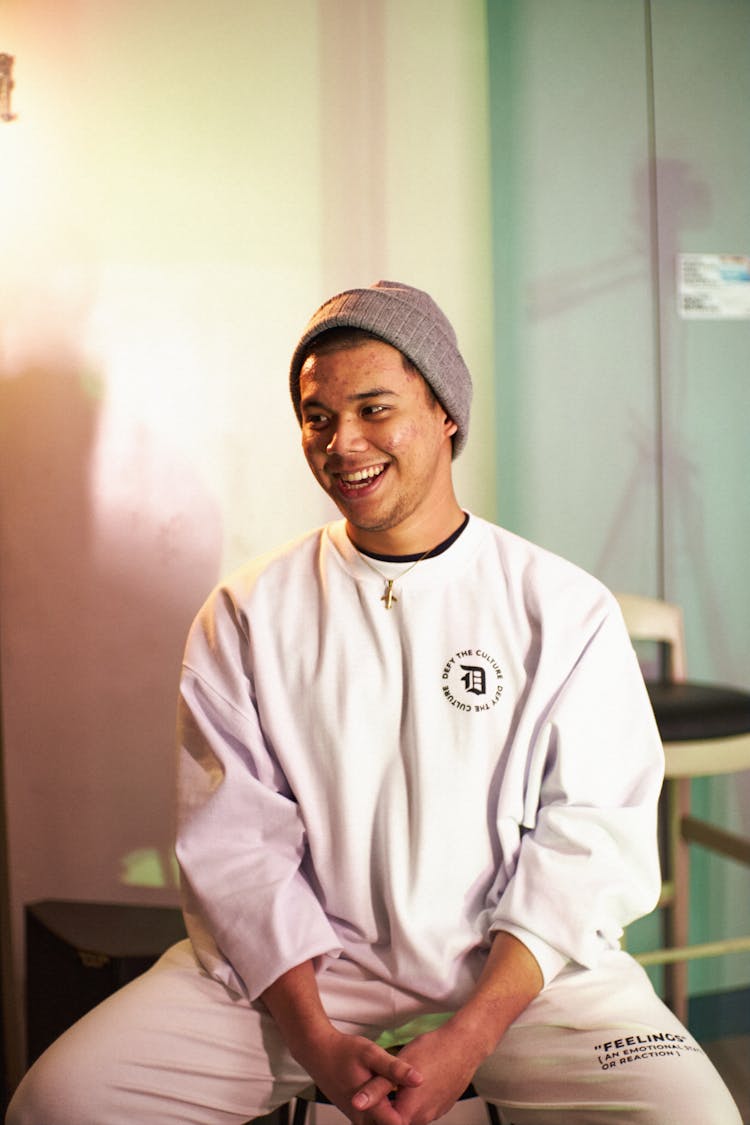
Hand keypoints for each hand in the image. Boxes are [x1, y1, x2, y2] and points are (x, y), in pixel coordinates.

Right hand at [297, 1025, 422, 1124]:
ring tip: (400, 1092)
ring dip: (393, 1111)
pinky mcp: (354, 1112)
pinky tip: (389, 1092)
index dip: (412, 1113)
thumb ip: (395, 1068)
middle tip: (411, 1093)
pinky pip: (373, 1118)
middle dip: (404, 1113)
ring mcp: (357, 1117)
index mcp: (370, 1108)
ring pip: (381, 1123)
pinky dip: (383, 1109)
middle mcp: (362, 1118)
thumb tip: (419, 1079)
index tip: (420, 1098)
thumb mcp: (371, 1053)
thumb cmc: (342, 1051)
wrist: (317, 1051)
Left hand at [350, 1020, 482, 1124]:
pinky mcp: (442, 1106)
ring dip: (401, 1105)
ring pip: (411, 1116)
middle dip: (387, 1110)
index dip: (374, 1114)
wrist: (464, 1045)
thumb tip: (357, 1103)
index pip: (383, 1123)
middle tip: (382, 1091)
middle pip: (397, 1122)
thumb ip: (376, 1089)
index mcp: (409, 1112)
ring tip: (397, 1085)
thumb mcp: (398, 1066)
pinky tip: (413, 1084)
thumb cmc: (433, 1052)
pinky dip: (415, 1101)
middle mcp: (423, 1118)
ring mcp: (435, 1113)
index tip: (369, 1102)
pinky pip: (424, 1110)